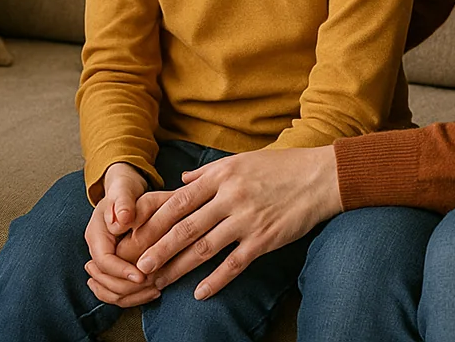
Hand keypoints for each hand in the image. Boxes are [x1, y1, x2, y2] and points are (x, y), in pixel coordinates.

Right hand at [84, 162, 159, 306]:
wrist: (122, 192)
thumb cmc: (124, 189)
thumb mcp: (124, 190)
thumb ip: (123, 202)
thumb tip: (121, 219)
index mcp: (96, 234)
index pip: (104, 261)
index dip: (122, 271)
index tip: (143, 275)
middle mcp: (97, 250)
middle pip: (106, 281)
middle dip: (129, 287)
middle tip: (155, 284)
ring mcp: (104, 261)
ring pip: (111, 291)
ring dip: (133, 295)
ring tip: (157, 288)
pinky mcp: (114, 267)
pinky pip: (119, 291)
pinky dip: (134, 295)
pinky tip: (155, 290)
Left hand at [129, 146, 341, 299]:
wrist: (319, 177)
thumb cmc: (278, 167)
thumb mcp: (240, 160)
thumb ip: (207, 172)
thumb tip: (181, 180)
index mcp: (221, 176)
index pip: (179, 201)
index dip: (155, 220)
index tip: (135, 235)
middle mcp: (230, 197)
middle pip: (186, 226)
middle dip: (159, 247)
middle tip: (138, 265)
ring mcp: (247, 220)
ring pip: (205, 247)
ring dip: (179, 266)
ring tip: (159, 280)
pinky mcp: (264, 239)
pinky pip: (235, 263)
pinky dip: (216, 280)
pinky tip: (199, 293)